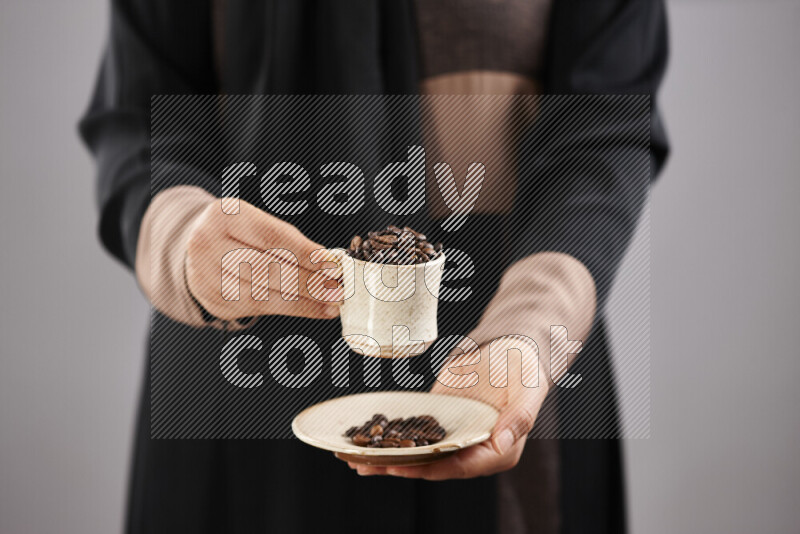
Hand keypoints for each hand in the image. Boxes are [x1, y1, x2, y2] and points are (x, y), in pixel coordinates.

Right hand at [185, 198, 341, 320]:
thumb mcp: (259, 224)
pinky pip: (260, 309)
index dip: (304, 252)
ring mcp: (207, 276)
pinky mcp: (215, 301)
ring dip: (304, 300)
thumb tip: (329, 264)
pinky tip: (316, 308)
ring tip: (332, 302)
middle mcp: (208, 245)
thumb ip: (291, 242)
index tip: (332, 264)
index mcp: (224, 216)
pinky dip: (293, 310)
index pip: (270, 237)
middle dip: (308, 280)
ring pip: (264, 293)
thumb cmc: (241, 234)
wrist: (198, 249)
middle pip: (267, 268)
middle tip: (338, 288)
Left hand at [345, 340, 548, 478]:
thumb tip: (503, 440)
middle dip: (399, 466)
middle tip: (366, 464)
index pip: (462, 465)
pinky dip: (392, 436)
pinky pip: (414, 431)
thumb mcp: (528, 388)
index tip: (403, 465)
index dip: (431, 468)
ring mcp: (455, 435)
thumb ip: (519, 416)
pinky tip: (367, 437)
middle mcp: (475, 448)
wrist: (513, 345)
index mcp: (500, 449)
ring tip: (355, 457)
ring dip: (388, 457)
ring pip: (419, 452)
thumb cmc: (526, 366)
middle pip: (434, 464)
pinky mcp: (440, 419)